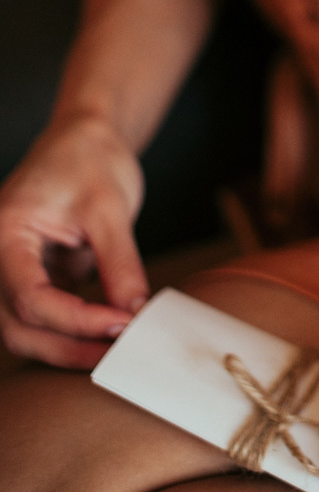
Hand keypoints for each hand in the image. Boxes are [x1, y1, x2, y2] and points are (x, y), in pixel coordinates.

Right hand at [0, 111, 148, 366]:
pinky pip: (43, 317)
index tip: (122, 324)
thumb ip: (120, 263)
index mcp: (5, 235)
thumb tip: (133, 314)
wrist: (85, 138)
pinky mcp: (32, 277)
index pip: (30, 298)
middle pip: (19, 327)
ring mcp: (11, 271)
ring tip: (115, 349)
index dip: (76, 320)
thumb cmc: (90, 160)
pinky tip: (107, 334)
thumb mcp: (110, 208)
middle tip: (118, 353)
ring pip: (26, 331)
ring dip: (68, 346)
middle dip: (68, 346)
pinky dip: (72, 330)